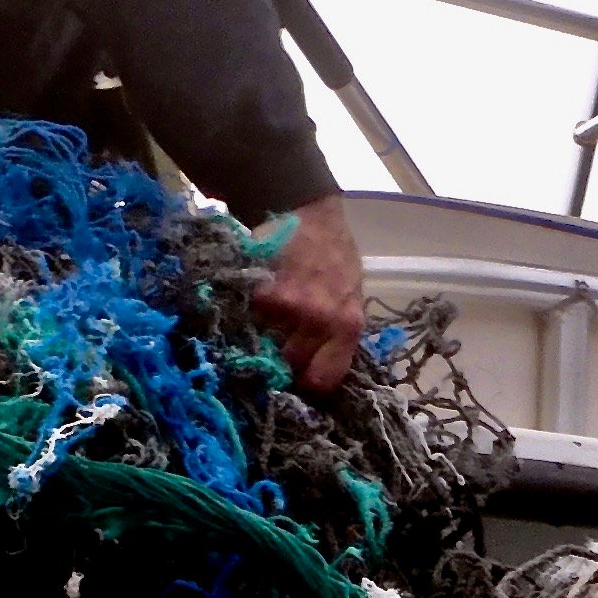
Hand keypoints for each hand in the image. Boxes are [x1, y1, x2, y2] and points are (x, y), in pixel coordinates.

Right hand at [245, 196, 368, 392]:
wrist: (310, 212)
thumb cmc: (335, 255)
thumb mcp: (351, 295)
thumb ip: (338, 331)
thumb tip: (316, 368)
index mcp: (347, 325)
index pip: (324, 378)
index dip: (307, 385)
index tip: (296, 383)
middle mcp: (320, 320)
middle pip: (290, 366)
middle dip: (280, 363)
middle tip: (274, 354)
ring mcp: (289, 307)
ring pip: (266, 346)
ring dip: (261, 340)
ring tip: (262, 328)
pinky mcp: (261, 292)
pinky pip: (249, 320)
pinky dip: (246, 317)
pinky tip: (252, 306)